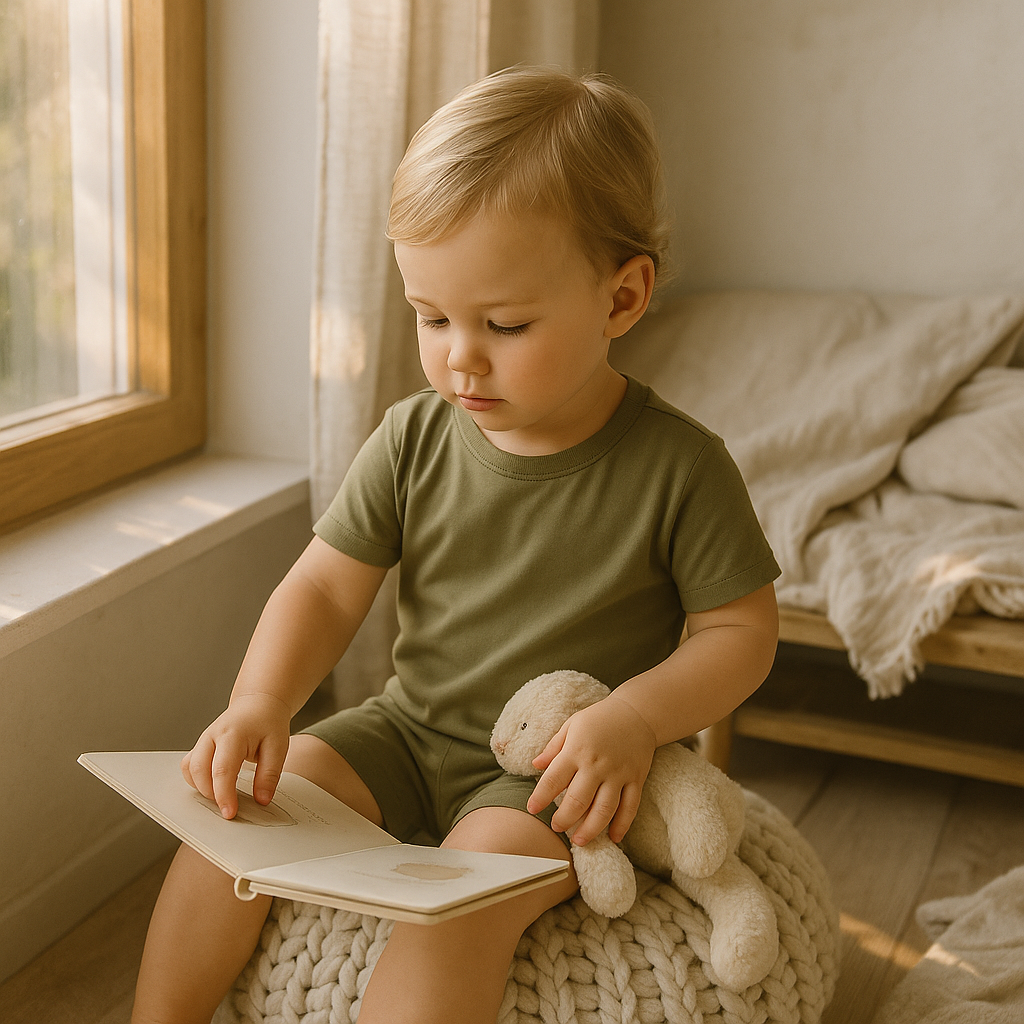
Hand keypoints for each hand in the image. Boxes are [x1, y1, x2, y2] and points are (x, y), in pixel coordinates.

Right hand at [180, 692, 291, 818]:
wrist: (258, 703)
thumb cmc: (268, 722)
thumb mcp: (279, 747)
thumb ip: (269, 774)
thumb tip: (261, 800)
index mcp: (233, 734)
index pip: (222, 769)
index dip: (224, 795)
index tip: (230, 813)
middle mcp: (213, 735)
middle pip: (199, 770)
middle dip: (211, 794)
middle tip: (229, 807)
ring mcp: (203, 740)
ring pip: (189, 769)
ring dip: (201, 787)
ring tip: (223, 796)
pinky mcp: (201, 746)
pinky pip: (189, 766)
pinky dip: (197, 780)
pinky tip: (214, 786)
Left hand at [526, 694, 656, 846]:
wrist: (637, 712)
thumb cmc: (599, 718)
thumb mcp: (572, 725)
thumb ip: (553, 747)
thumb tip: (534, 765)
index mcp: (576, 750)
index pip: (553, 780)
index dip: (540, 797)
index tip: (531, 810)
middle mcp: (596, 765)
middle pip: (578, 801)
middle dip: (564, 819)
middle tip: (556, 827)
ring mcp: (618, 774)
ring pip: (604, 810)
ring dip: (590, 829)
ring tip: (579, 840)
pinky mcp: (636, 779)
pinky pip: (630, 807)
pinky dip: (622, 825)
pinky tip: (613, 838)